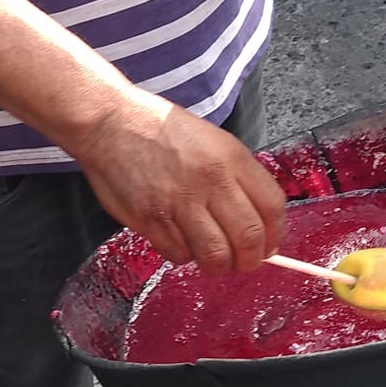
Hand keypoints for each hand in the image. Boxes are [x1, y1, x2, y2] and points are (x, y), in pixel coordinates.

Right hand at [75, 90, 287, 274]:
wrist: (110, 122)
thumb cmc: (158, 129)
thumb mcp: (211, 140)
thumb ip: (235, 176)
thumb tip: (256, 221)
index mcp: (230, 157)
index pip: (272, 207)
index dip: (276, 234)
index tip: (270, 245)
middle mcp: (209, 180)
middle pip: (249, 237)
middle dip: (251, 259)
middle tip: (244, 261)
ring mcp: (179, 202)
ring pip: (216, 254)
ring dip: (219, 264)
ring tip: (213, 257)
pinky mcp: (151, 219)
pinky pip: (180, 255)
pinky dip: (184, 256)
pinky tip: (180, 241)